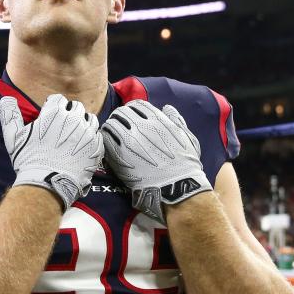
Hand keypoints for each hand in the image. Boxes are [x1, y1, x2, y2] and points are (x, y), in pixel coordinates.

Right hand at [0, 94, 103, 209]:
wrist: (47, 184)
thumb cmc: (29, 161)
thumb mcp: (13, 137)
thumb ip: (9, 115)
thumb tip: (6, 99)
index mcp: (55, 113)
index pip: (59, 99)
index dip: (54, 107)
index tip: (51, 116)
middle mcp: (74, 120)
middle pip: (76, 107)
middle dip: (70, 114)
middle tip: (63, 127)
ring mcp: (87, 133)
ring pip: (90, 119)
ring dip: (83, 124)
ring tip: (74, 136)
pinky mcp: (96, 148)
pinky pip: (98, 136)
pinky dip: (91, 139)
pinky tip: (82, 148)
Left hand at [101, 100, 211, 223]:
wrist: (176, 187)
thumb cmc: (185, 165)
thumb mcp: (187, 137)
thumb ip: (176, 120)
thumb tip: (167, 108)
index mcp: (157, 120)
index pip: (137, 105)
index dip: (133, 109)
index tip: (132, 117)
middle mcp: (141, 127)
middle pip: (121, 112)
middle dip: (120, 117)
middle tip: (120, 126)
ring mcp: (129, 141)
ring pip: (111, 124)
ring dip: (111, 128)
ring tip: (113, 136)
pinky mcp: (119, 156)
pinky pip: (106, 141)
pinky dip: (106, 141)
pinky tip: (110, 146)